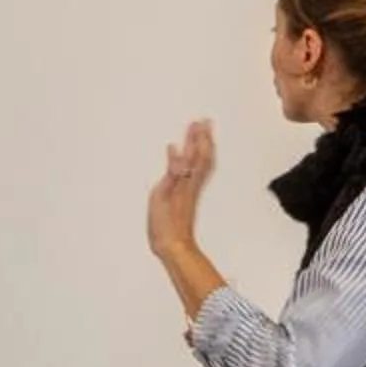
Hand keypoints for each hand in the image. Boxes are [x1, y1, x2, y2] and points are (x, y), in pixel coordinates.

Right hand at [148, 119, 215, 256]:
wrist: (174, 244)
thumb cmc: (165, 224)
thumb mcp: (162, 196)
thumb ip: (171, 174)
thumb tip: (177, 154)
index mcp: (185, 181)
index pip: (194, 155)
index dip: (196, 138)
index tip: (197, 122)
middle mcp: (192, 183)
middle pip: (202, 156)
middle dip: (203, 138)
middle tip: (203, 122)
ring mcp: (192, 190)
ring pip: (203, 164)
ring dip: (202, 148)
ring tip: (200, 135)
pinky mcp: (188, 196)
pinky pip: (198, 173)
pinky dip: (197, 161)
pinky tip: (189, 160)